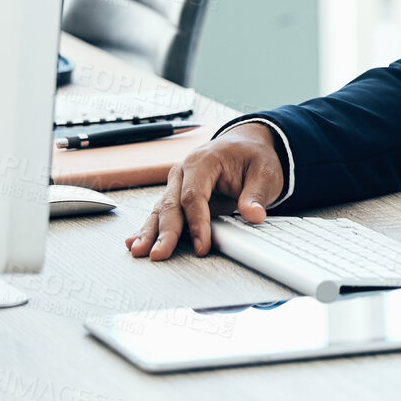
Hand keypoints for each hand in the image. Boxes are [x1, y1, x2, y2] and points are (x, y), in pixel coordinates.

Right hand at [125, 122, 283, 260]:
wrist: (245, 145)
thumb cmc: (253, 157)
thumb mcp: (265, 172)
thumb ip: (257, 194)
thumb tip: (255, 215)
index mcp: (204, 161)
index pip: (194, 195)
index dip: (197, 223)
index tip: (202, 245)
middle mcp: (183, 170)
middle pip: (171, 204)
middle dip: (165, 232)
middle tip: (160, 254)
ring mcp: (176, 182)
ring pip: (160, 210)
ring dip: (150, 232)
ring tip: (139, 252)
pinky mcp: (176, 194)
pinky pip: (160, 213)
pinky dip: (148, 228)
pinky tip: (135, 241)